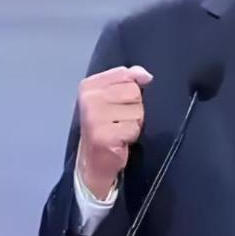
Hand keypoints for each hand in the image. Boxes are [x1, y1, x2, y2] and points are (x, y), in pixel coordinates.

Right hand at [76, 65, 152, 198]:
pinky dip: (131, 136)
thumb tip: (146, 76)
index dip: (130, 90)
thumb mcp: (113, 96)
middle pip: (134, 91)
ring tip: (119, 130)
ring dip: (134, 122)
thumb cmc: (107, 126)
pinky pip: (134, 128)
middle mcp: (89, 98)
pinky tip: (119, 140)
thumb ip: (129, 79)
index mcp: (89, 85)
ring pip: (137, 110)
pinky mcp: (103, 135)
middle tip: (119, 120)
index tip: (118, 104)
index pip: (125, 74)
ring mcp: (94, 117)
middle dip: (133, 108)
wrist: (94, 161)